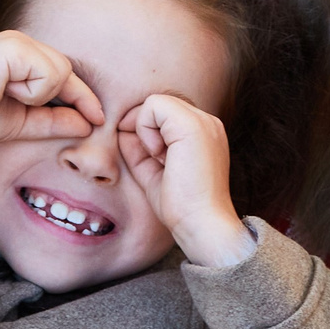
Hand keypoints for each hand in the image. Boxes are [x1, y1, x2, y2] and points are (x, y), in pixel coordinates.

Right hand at [0, 27, 104, 148]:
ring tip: (7, 94)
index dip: (83, 98)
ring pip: (60, 72)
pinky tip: (5, 89)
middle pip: (67, 71)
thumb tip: (89, 125)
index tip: (98, 120)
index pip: (64, 74)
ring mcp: (17, 40)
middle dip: (64, 97)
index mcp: (21, 56)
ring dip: (39, 96)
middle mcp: (21, 42)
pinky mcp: (14, 46)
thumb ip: (55, 122)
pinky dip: (32, 92)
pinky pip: (48, 75)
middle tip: (21, 104)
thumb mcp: (23, 123)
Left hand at [118, 94, 253, 267]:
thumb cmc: (181, 207)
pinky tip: (158, 154)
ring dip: (145, 130)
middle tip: (156, 161)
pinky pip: (152, 106)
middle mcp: (207, 123)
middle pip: (158, 107)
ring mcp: (203, 121)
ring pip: (155, 103)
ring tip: (161, 159)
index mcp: (204, 134)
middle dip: (144, 130)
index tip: (153, 162)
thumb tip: (123, 132)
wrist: (202, 225)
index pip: (164, 117)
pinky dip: (145, 129)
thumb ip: (140, 151)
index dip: (147, 134)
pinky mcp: (191, 125)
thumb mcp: (155, 173)